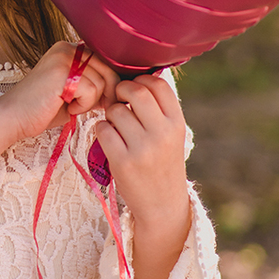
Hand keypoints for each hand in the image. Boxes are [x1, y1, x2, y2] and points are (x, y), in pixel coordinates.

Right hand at [0, 42, 117, 170]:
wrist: (14, 117)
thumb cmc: (44, 108)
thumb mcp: (76, 92)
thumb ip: (96, 85)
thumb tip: (123, 89)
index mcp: (71, 49)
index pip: (108, 62)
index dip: (110, 84)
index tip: (101, 101)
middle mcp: (67, 48)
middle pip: (109, 69)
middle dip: (105, 93)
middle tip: (89, 107)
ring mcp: (63, 57)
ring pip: (101, 82)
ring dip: (90, 102)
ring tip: (70, 106)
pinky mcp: (61, 70)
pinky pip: (91, 90)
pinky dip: (82, 105)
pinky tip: (66, 107)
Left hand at [94, 74, 189, 231]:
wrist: (162, 205)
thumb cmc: (163, 163)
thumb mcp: (172, 135)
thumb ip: (160, 109)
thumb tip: (142, 73)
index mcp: (177, 123)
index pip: (158, 84)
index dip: (141, 81)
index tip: (134, 90)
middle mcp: (162, 134)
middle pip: (136, 91)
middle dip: (122, 91)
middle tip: (119, 101)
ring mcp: (142, 148)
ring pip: (116, 110)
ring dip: (110, 113)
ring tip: (116, 124)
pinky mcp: (122, 162)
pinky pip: (103, 129)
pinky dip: (101, 129)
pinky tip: (108, 137)